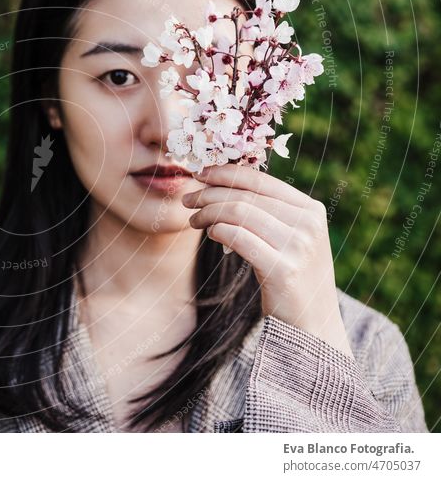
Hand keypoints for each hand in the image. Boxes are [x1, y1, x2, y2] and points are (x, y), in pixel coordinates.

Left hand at [181, 163, 352, 357]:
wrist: (313, 327)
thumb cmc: (292, 279)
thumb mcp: (289, 239)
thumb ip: (268, 213)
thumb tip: (222, 187)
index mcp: (311, 210)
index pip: (260, 180)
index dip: (225, 173)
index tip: (199, 173)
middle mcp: (308, 224)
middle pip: (246, 195)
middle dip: (210, 194)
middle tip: (187, 200)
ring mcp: (298, 246)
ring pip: (240, 213)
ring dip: (208, 213)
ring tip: (193, 220)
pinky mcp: (284, 270)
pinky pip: (239, 238)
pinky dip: (218, 231)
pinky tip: (210, 234)